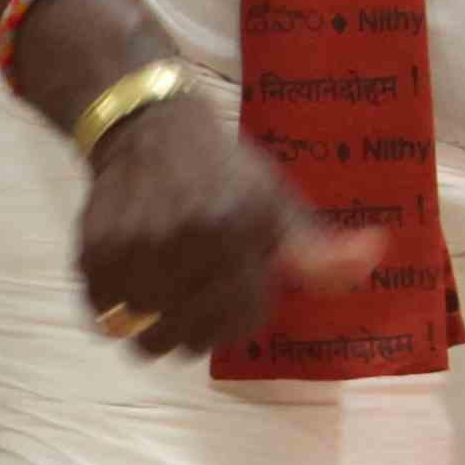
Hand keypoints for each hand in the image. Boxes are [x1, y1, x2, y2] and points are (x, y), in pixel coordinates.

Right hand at [74, 90, 389, 359]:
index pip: (241, 321)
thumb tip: (372, 259)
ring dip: (152, 320)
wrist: (145, 127)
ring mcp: (135, 248)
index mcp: (240, 228)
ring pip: (142, 331)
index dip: (239, 317)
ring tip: (160, 288)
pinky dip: (114, 305)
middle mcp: (186, 240)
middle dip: (193, 327)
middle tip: (192, 296)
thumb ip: (320, 250)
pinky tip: (130, 274)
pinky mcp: (92, 252)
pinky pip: (103, 313)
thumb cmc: (223, 172)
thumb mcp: (278, 204)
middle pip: (187, 338)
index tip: (232, 294)